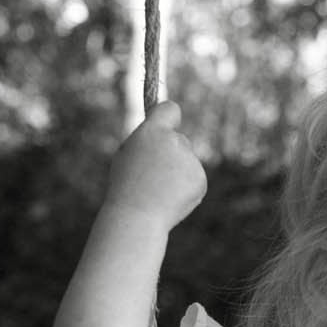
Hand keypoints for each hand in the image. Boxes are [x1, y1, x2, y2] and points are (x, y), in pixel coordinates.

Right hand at [106, 102, 206, 229]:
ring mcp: (190, 162)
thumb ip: (147, 140)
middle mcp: (175, 142)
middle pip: (180, 140)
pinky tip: (171, 197)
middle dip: (171, 153)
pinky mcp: (201, 180)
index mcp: (153, 132)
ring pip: (187, 161)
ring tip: (160, 190)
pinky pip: (194, 178)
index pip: (170, 109)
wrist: (138, 217)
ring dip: (178, 172)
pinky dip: (186, 187)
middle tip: (153, 174)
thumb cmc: (126, 186)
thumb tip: (162, 132)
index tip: (168, 122)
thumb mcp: (127, 154)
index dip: (168, 116)